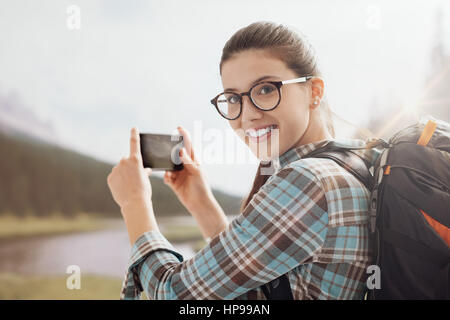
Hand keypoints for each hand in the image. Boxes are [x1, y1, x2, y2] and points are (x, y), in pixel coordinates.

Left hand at [107, 127, 157, 244]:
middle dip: (130, 167)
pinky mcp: (110, 177)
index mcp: (135, 160)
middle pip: (126, 161)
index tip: (133, 128)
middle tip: (134, 178)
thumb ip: (143, 171)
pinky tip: (123, 188)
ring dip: (124, 174)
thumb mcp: (146, 179)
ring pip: (120, 169)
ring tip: (129, 186)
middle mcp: (124, 161)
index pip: (134, 143)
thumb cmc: (143, 190)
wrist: (134, 203)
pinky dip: (118, 181)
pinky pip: (115, 177)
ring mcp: (116, 169)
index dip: (134, 134)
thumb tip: (143, 170)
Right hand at [164, 126, 227, 238]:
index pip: (188, 146)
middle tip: (165, 149)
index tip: (179, 128)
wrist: (199, 204)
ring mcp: (180, 175)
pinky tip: (168, 179)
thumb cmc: (202, 188)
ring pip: (169, 166)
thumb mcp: (197, 173)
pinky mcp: (174, 183)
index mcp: (194, 162)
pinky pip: (167, 177)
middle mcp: (186, 166)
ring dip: (167, 167)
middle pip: (176, 155)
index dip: (184, 136)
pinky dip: (166, 177)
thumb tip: (181, 150)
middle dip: (170, 152)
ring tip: (168, 171)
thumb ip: (188, 162)